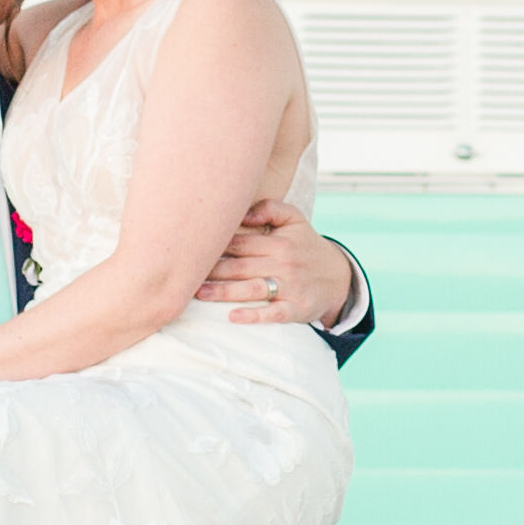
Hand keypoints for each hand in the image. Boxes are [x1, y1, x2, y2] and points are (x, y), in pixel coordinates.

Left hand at [195, 199, 358, 330]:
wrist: (338, 276)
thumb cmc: (306, 246)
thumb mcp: (295, 219)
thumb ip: (270, 207)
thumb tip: (243, 211)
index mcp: (278, 241)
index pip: (239, 243)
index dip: (214, 247)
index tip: (190, 249)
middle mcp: (284, 263)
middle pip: (240, 267)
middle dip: (212, 270)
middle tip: (185, 274)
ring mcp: (291, 287)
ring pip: (252, 289)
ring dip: (224, 292)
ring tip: (200, 294)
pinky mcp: (298, 308)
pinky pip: (274, 313)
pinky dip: (254, 316)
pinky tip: (233, 317)